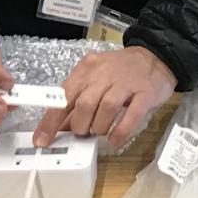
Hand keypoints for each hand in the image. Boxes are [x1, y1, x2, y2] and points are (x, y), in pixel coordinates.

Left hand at [36, 46, 176, 148]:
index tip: (42, 140)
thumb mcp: (96, 80)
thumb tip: (60, 128)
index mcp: (87, 68)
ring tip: (100, 132)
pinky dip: (120, 132)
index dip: (51, 121)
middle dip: (80, 125)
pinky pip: (131, 116)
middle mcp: (105, 73)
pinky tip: (115, 140)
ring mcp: (126, 83)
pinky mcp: (145, 93)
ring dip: (99, 127)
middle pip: (84, 104)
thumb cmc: (120, 71)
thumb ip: (78, 101)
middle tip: (84, 132)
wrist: (155, 57)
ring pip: (106, 108)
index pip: (64, 95)